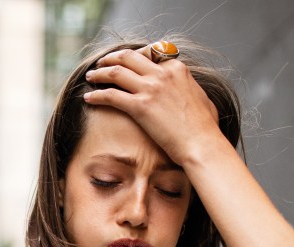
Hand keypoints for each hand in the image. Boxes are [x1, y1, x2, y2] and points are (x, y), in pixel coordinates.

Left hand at [83, 47, 224, 167]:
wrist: (201, 144)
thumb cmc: (204, 128)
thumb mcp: (201, 98)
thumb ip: (188, 88)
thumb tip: (186, 89)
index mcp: (176, 68)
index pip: (149, 55)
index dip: (133, 58)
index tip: (124, 63)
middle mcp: (162, 74)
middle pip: (129, 58)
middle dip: (111, 58)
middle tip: (101, 64)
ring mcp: (150, 88)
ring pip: (116, 72)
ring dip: (100, 73)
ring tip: (90, 77)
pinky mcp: (140, 106)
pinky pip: (111, 95)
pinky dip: (97, 95)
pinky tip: (88, 98)